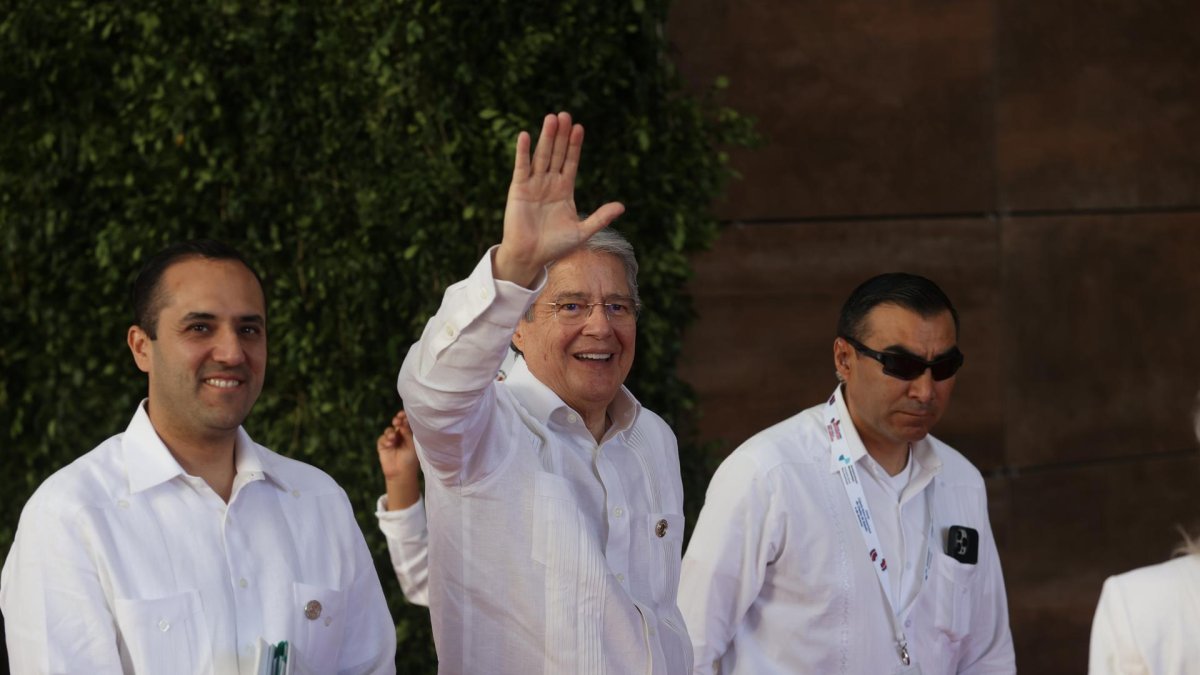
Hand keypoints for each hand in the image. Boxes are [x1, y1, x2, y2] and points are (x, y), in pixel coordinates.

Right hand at [377, 410, 420, 509]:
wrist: (402, 472)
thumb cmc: (410, 458)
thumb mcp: (412, 444)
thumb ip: (407, 432)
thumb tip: (403, 421)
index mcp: (409, 433)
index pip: (406, 422)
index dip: (404, 417)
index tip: (403, 414)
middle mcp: (400, 435)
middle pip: (397, 423)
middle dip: (397, 420)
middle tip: (397, 421)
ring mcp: (391, 439)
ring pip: (389, 430)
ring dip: (391, 432)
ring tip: (393, 438)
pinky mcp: (383, 445)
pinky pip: (382, 438)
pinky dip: (386, 440)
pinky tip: (390, 444)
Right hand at [494, 112, 624, 286]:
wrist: (531, 256)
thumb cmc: (555, 247)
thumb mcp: (582, 231)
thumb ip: (600, 217)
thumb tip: (622, 206)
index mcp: (564, 190)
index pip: (571, 162)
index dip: (575, 145)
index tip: (580, 128)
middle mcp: (549, 183)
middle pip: (557, 153)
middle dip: (562, 135)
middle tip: (566, 115)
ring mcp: (533, 184)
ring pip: (542, 156)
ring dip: (546, 138)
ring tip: (551, 118)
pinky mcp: (518, 189)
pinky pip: (522, 167)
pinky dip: (523, 152)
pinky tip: (525, 135)